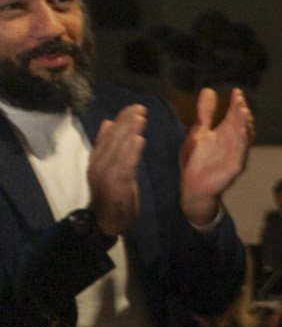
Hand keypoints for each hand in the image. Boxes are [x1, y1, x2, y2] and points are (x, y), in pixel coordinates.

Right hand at [86, 104, 146, 236]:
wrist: (106, 219)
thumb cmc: (110, 193)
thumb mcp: (107, 166)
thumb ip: (107, 146)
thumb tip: (108, 123)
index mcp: (96, 159)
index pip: (108, 135)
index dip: (120, 120)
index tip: (131, 108)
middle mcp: (99, 164)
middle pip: (113, 139)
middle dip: (127, 122)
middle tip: (139, 107)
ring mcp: (106, 174)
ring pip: (119, 148)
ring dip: (130, 132)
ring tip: (140, 117)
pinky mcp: (117, 183)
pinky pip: (126, 164)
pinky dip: (133, 151)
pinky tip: (140, 139)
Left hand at [179, 87, 253, 225]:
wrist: (194, 187)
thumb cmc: (197, 161)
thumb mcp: (199, 132)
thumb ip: (205, 113)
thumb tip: (209, 90)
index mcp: (226, 133)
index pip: (234, 114)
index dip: (237, 103)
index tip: (236, 92)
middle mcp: (235, 142)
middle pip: (242, 124)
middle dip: (242, 112)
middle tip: (240, 100)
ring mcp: (237, 155)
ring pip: (244, 138)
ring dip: (245, 125)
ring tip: (243, 112)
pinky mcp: (235, 167)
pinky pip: (241, 153)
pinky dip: (242, 143)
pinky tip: (241, 133)